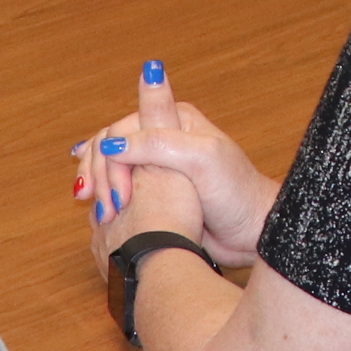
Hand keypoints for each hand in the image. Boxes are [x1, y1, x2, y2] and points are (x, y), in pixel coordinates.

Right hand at [88, 58, 276, 268]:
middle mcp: (163, 137)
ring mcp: (157, 166)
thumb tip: (111, 142)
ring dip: (98, 187)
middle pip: (110, 146)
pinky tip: (100, 213)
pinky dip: (106, 198)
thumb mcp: (200, 160)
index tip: (118, 195)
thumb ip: (157, 144)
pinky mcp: (156, 192)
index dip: (110, 160)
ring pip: (111, 167)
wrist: (252, 231)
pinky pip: (120, 189)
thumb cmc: (236, 192)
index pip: (122, 129)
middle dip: (98, 173)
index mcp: (174, 119)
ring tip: (99, 214)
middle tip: (98, 207)